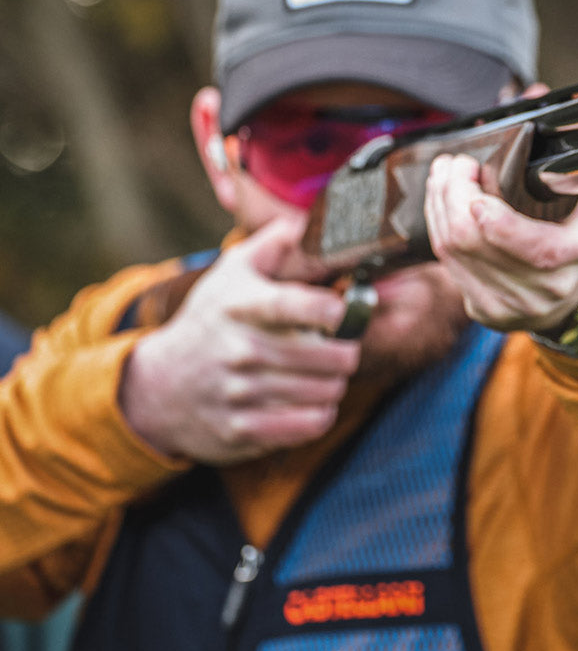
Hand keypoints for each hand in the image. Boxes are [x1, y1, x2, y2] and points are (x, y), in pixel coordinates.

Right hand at [119, 217, 356, 464]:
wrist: (156, 386)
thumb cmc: (210, 320)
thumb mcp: (232, 273)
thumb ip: (275, 242)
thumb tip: (311, 219)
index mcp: (241, 306)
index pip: (295, 305)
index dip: (333, 309)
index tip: (343, 311)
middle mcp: (240, 350)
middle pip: (328, 356)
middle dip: (347, 351)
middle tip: (343, 346)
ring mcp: (240, 394)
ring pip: (325, 391)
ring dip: (336, 383)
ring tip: (327, 373)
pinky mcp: (241, 431)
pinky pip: (309, 425)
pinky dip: (322, 412)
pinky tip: (315, 399)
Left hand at [423, 154, 577, 332]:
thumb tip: (556, 149)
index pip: (540, 250)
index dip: (504, 227)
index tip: (479, 199)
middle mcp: (545, 291)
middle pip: (477, 243)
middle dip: (455, 195)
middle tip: (456, 164)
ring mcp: (512, 307)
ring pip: (454, 253)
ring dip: (440, 205)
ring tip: (444, 176)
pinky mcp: (486, 311)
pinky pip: (448, 265)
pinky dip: (439, 227)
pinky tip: (442, 204)